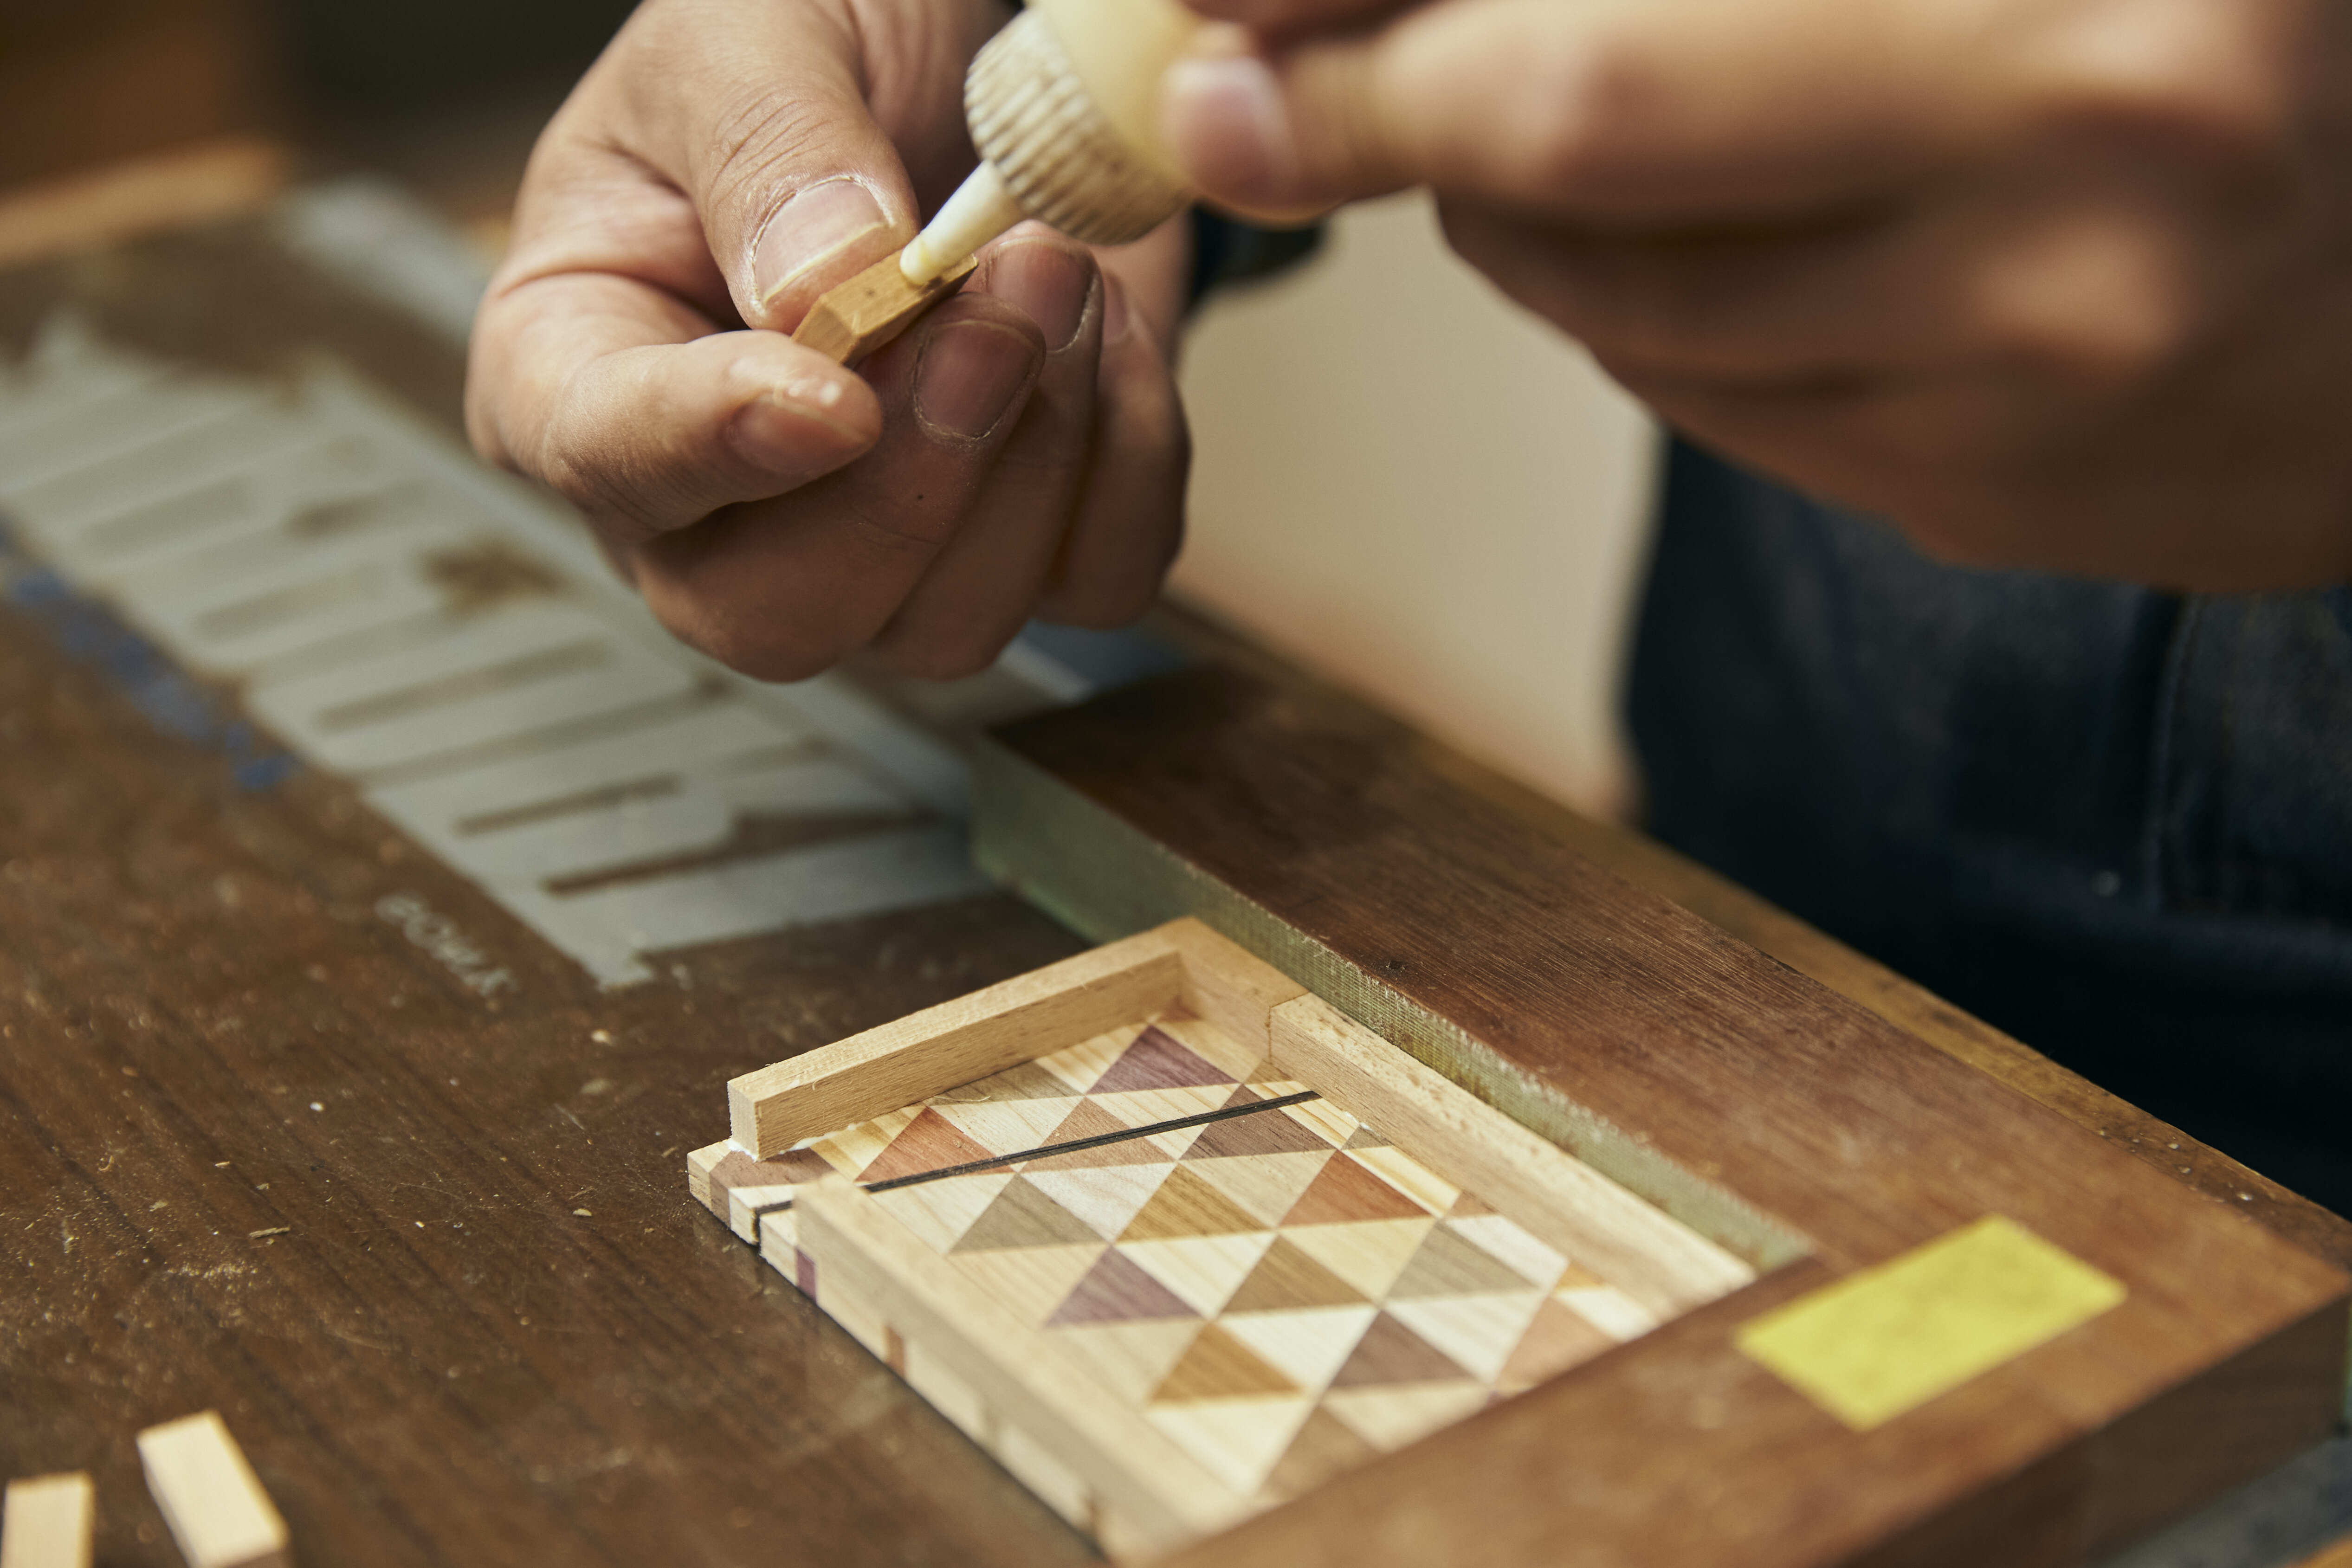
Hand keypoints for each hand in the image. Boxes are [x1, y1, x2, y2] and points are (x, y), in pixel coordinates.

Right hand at [467, 0, 1191, 681]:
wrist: (969, 63)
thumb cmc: (815, 54)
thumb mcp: (753, 32)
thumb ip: (766, 148)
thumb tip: (820, 287)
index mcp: (579, 369)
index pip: (611, 464)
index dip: (720, 448)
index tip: (833, 398)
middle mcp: (710, 504)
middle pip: (777, 616)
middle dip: (911, 487)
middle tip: (996, 314)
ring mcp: (868, 556)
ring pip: (942, 628)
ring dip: (1036, 457)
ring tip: (1056, 277)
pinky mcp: (1020, 551)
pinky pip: (1088, 584)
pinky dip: (1130, 470)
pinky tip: (1112, 340)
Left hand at [1163, 0, 2351, 589]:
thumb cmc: (2196, 27)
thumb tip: (1395, 20)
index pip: (1591, 45)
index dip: (1367, 39)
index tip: (1215, 34)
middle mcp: (2079, 170)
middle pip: (1575, 161)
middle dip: (1379, 120)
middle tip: (1256, 93)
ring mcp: (2035, 365)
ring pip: (1621, 308)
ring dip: (1513, 220)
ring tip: (1513, 138)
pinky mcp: (1993, 492)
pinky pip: (1710, 405)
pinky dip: (1635, 316)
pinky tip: (1677, 240)